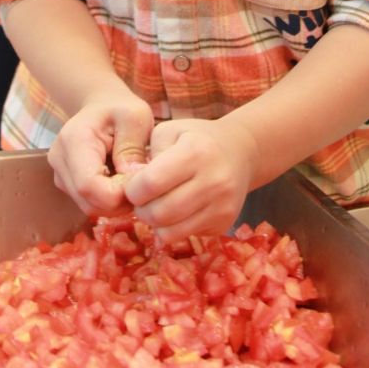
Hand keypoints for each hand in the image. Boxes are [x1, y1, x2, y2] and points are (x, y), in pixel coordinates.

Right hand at [48, 91, 153, 218]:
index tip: (140, 182)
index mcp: (74, 140)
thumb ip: (132, 147)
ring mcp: (60, 174)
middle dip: (120, 201)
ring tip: (131, 179)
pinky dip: (109, 200)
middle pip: (89, 201)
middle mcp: (60, 160)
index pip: (89, 185)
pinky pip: (89, 203)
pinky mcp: (66, 184)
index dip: (118, 194)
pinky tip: (120, 181)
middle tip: (141, 182)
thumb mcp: (135, 117)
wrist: (101, 105)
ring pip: (89, 207)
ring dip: (116, 202)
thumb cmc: (121, 109)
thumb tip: (131, 181)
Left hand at [122, 116, 259, 239]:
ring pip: (169, 232)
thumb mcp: (170, 131)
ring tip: (157, 205)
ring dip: (155, 223)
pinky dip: (173, 228)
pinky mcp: (224, 223)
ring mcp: (222, 205)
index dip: (132, 189)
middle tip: (142, 199)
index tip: (132, 185)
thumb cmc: (196, 139)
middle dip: (141, 209)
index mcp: (196, 151)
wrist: (240, 152)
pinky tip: (178, 210)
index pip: (151, 182)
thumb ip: (146, 153)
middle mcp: (213, 180)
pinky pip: (185, 236)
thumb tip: (128, 184)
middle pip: (159, 213)